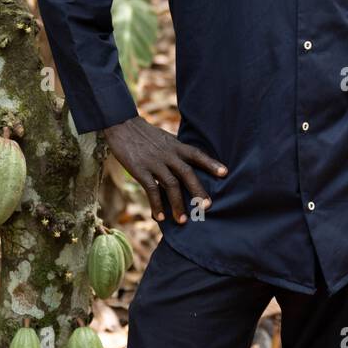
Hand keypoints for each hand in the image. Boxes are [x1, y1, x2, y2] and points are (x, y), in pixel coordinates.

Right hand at [103, 116, 227, 225]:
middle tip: (206, 207)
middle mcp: (168, 154)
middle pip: (187, 173)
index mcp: (176, 146)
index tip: (225, 173)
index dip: (211, 163)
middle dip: (198, 190)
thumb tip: (189, 166)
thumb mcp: (166, 139)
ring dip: (178, 204)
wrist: (122, 126)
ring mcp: (154, 162)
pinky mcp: (140, 170)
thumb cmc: (146, 135)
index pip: (196, 154)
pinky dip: (156, 205)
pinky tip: (159, 217)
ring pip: (170, 185)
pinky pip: (151, 189)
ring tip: (183, 221)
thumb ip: (177, 152)